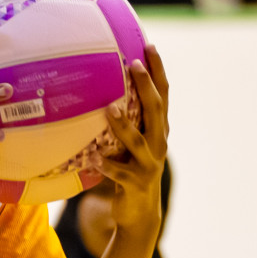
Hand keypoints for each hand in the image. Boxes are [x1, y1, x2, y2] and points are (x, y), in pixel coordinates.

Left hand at [96, 45, 168, 241]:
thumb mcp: (132, 142)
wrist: (140, 212)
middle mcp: (158, 143)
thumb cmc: (131, 168)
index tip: (149, 45)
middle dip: (146, 86)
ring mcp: (148, 164)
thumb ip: (126, 119)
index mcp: (158, 129)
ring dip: (123, 125)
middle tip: (133, 64)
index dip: (158, 71)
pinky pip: (119, 173)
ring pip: (137, 141)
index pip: (162, 95)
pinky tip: (94, 159)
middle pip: (155, 110)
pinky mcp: (135, 184)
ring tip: (109, 109)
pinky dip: (107, 166)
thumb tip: (100, 88)